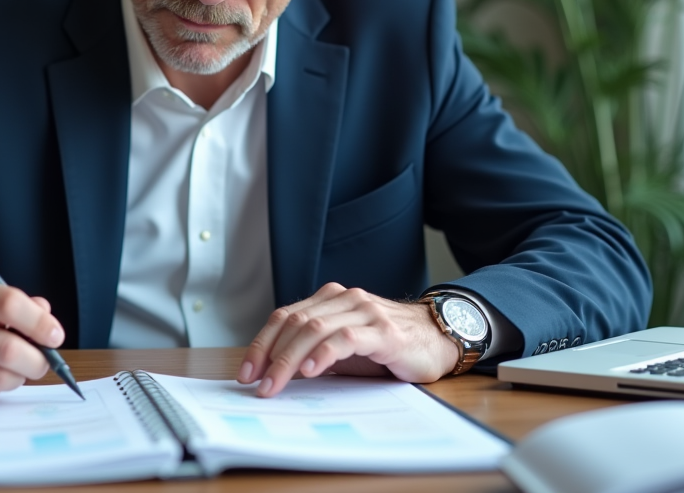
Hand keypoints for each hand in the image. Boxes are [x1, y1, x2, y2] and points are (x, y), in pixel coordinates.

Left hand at [237, 283, 459, 396]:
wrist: (437, 339)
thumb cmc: (388, 347)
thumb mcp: (345, 349)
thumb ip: (315, 350)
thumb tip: (276, 372)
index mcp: (330, 298)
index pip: (285, 316)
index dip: (262, 343)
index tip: (246, 371)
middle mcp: (344, 298)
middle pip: (296, 322)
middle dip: (271, 355)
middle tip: (257, 384)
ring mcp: (364, 311)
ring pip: (315, 328)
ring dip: (289, 359)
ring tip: (275, 384)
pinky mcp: (383, 331)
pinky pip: (346, 337)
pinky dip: (324, 353)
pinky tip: (311, 371)